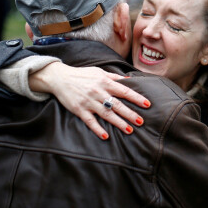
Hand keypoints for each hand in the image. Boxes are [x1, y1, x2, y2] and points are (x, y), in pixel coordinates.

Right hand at [29, 63, 150, 139]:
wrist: (59, 78)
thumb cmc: (82, 75)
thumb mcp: (99, 72)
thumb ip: (114, 77)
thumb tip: (130, 80)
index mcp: (105, 82)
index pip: (124, 91)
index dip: (136, 98)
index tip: (147, 104)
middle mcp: (98, 92)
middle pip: (117, 105)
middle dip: (130, 114)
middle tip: (141, 121)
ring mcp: (88, 102)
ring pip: (106, 114)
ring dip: (118, 123)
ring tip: (129, 130)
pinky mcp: (79, 110)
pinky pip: (90, 121)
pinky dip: (97, 129)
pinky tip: (106, 135)